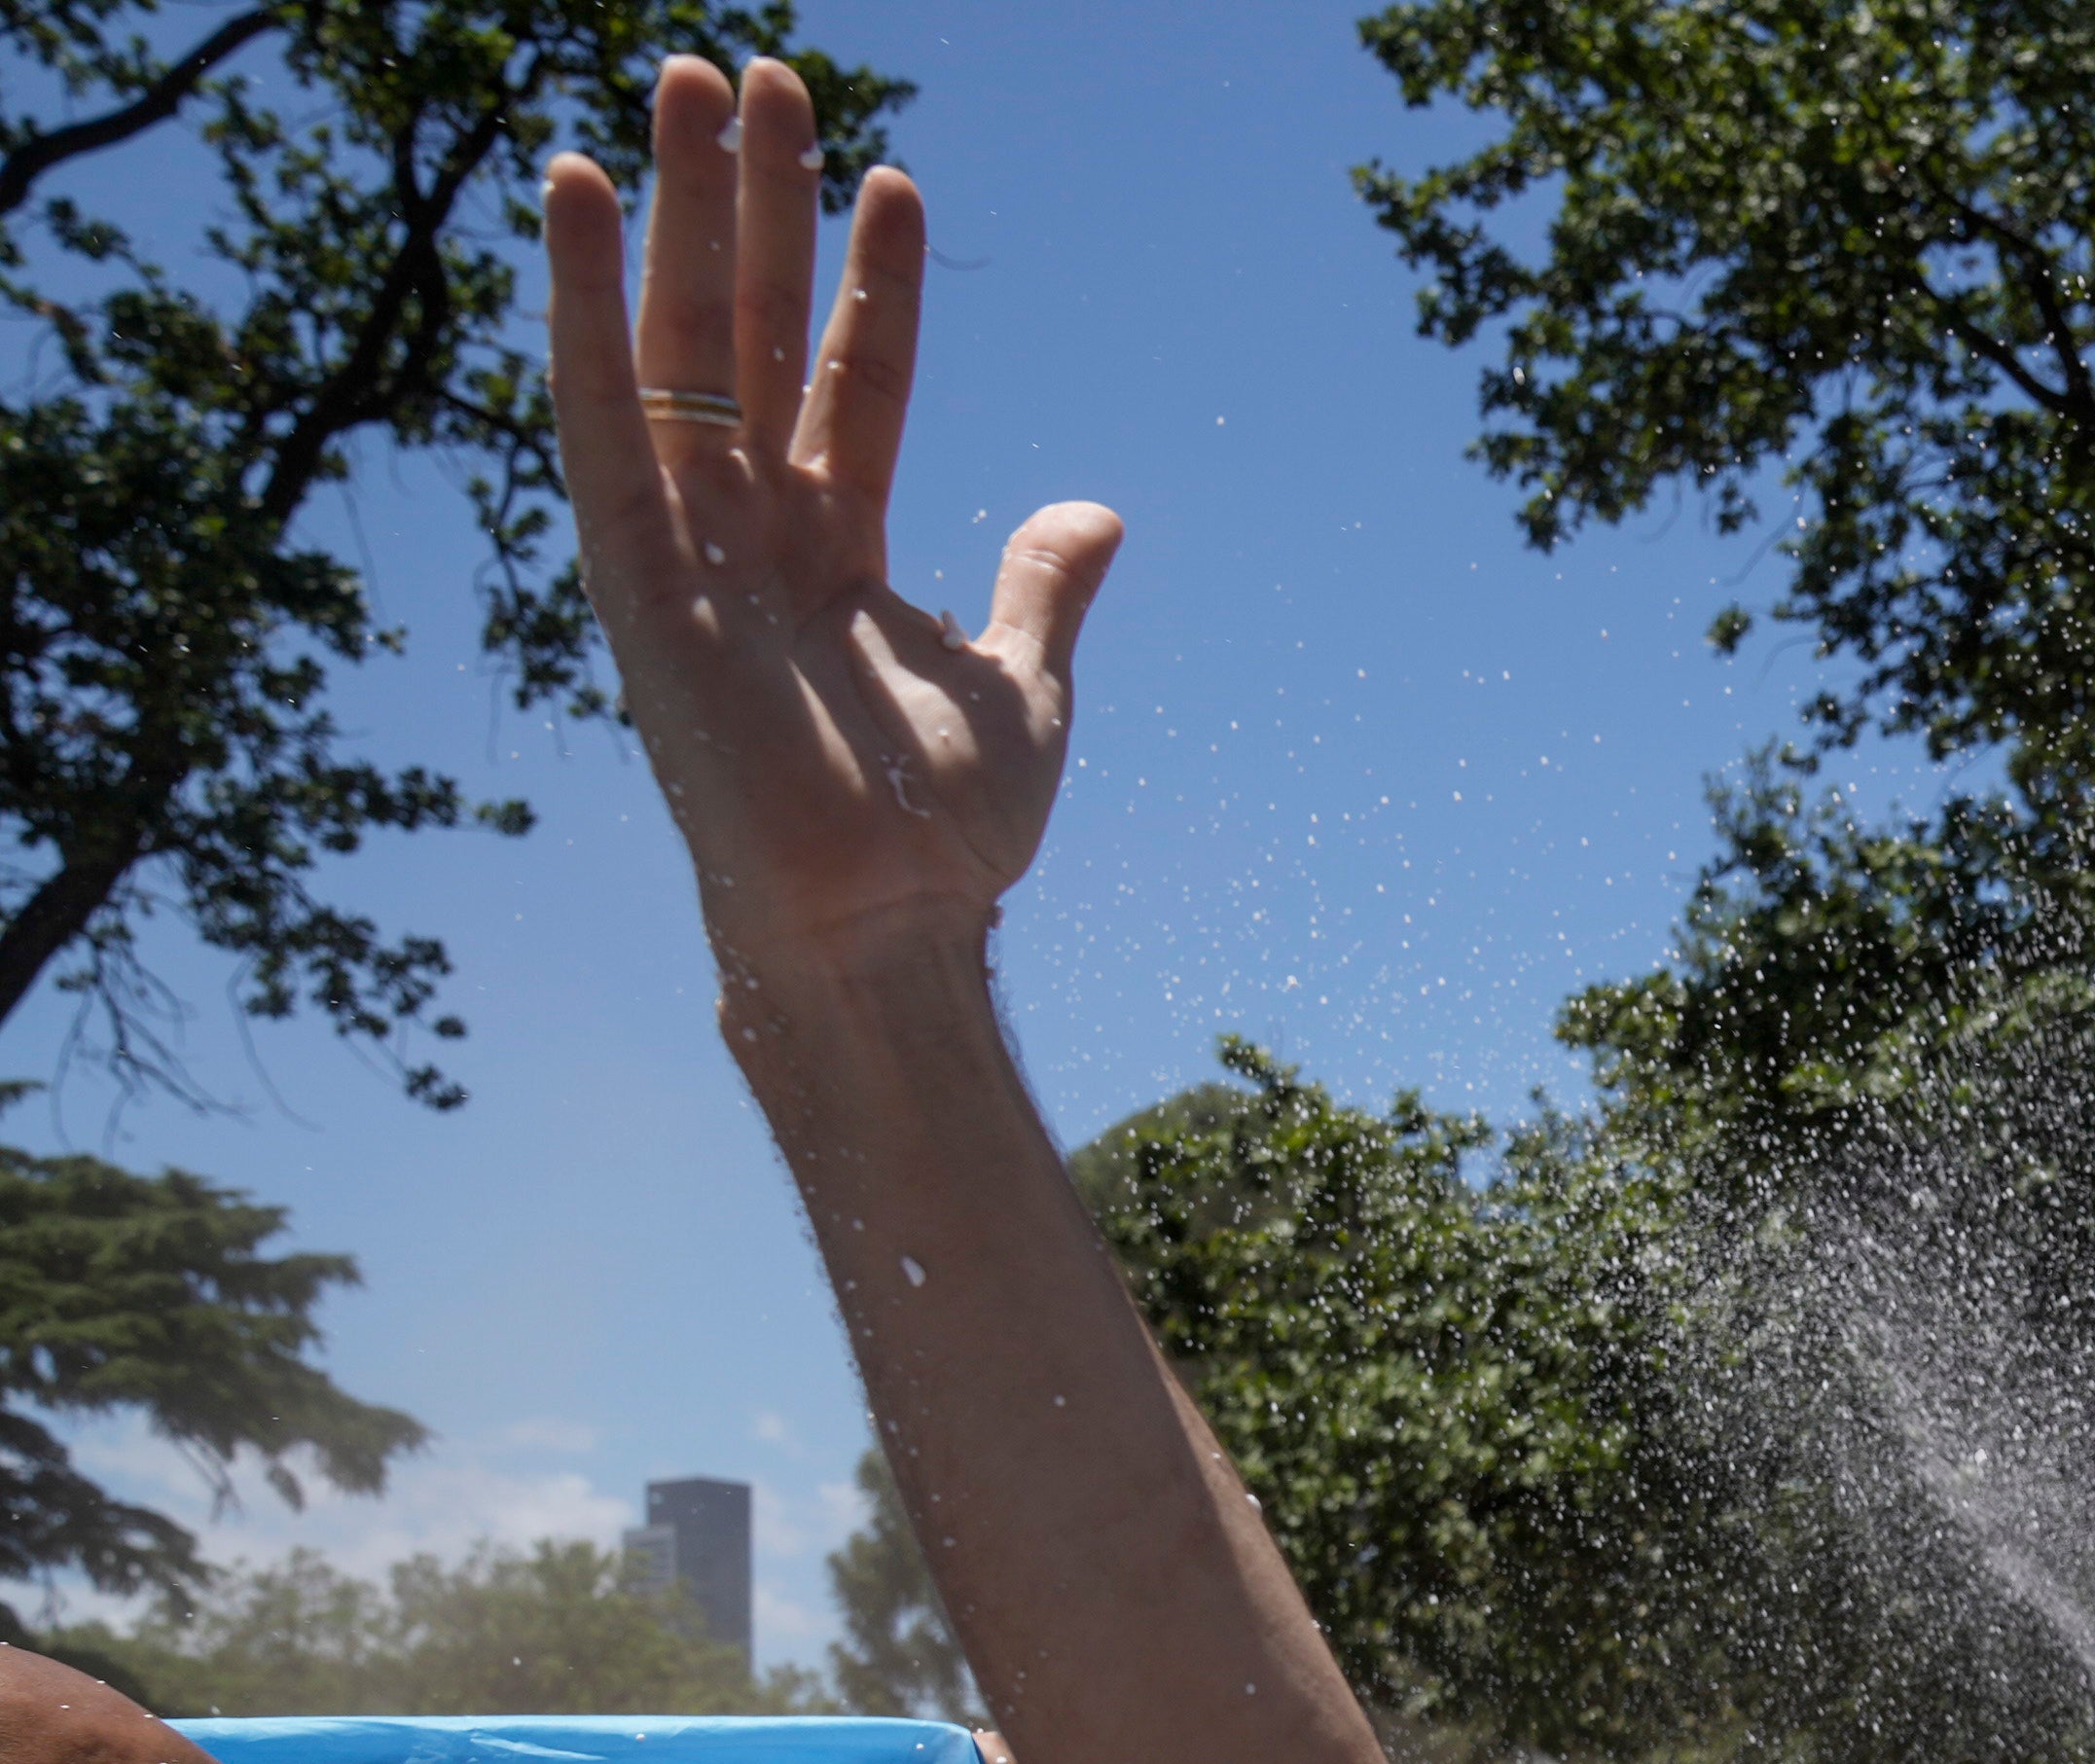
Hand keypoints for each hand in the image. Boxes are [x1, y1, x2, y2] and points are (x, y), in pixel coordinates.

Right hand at [544, 64, 1116, 983]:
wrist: (886, 927)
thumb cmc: (944, 838)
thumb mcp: (1025, 690)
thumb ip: (1043, 591)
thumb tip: (1095, 509)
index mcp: (833, 548)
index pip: (850, 376)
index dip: (871, 281)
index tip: (891, 177)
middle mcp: (749, 529)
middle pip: (748, 327)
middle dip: (753, 200)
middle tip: (754, 69)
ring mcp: (685, 542)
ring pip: (675, 338)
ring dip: (677, 208)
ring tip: (680, 79)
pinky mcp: (629, 571)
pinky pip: (597, 415)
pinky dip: (578, 306)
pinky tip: (578, 196)